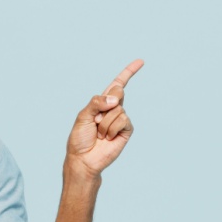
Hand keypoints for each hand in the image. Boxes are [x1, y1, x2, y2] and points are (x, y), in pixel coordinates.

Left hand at [65, 59, 142, 177]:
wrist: (84, 159)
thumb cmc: (80, 138)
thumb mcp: (83, 116)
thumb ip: (96, 103)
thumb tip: (116, 99)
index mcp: (102, 103)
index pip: (118, 84)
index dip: (128, 72)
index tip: (140, 61)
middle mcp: (114, 109)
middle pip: (118, 92)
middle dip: (106, 103)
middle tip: (96, 120)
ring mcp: (121, 119)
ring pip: (118, 109)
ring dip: (104, 122)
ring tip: (99, 133)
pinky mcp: (126, 130)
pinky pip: (123, 120)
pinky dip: (112, 128)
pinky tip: (107, 137)